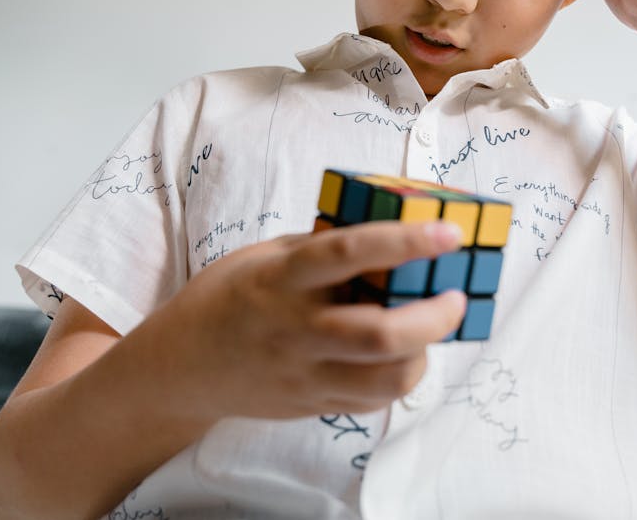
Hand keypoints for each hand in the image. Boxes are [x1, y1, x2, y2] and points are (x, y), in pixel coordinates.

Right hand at [159, 220, 467, 420]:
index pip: (348, 253)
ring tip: (430, 327)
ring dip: (424, 353)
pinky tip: (400, 354)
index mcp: (281, 279)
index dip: (405, 242)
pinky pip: (372, 401)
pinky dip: (399, 377)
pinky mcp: (312, 405)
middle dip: (433, 317)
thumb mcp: (267, 256)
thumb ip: (323, 248)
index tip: (448, 234)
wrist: (181, 367)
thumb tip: (387, 231)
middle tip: (456, 297)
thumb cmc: (229, 297)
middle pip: (380, 334)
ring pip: (384, 378)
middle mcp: (294, 329)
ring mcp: (303, 374)